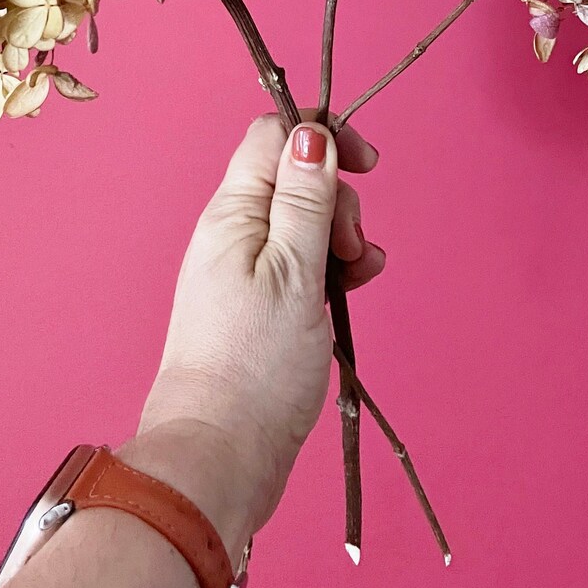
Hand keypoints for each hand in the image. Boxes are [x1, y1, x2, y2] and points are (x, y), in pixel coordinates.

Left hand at [121, 114, 384, 558]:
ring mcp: (245, 268)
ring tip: (356, 275)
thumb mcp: (295, 271)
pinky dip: (331, 268)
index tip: (366, 164)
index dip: (323, 136)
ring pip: (303, 221)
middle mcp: (233, 230)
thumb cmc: (255, 367)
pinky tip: (352, 288)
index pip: (274, 134)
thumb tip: (310, 132)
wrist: (220, 455)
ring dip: (340, 237)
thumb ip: (305, 199)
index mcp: (233, 211)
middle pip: (295, 176)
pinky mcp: (259, 303)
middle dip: (338, 199)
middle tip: (349, 249)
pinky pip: (301, 262)